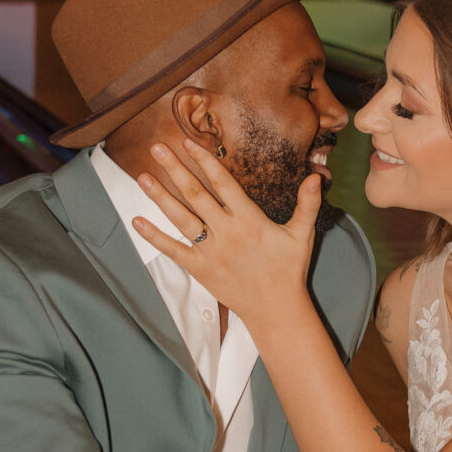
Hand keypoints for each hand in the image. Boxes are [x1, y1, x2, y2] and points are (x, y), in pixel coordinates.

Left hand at [133, 138, 319, 327]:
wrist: (276, 309)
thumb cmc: (289, 270)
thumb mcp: (302, 235)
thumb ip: (308, 204)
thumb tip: (315, 177)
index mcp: (249, 220)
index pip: (223, 183)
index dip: (205, 161)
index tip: (188, 142)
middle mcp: (227, 232)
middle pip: (196, 195)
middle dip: (175, 170)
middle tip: (157, 148)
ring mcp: (211, 251)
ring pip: (181, 219)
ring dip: (160, 197)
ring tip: (142, 176)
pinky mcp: (200, 269)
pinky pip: (173, 250)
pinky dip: (154, 237)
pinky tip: (136, 221)